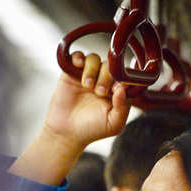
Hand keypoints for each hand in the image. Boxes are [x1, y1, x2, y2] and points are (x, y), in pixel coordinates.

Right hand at [9, 52, 130, 185]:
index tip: (116, 89)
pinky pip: (77, 57)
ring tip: (87, 86)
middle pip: (109, 66)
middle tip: (99, 92)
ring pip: (94, 59)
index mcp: (117, 92)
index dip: (122, 79)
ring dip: (92, 70)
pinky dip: (78, 58)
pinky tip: (78, 66)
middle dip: (106, 77)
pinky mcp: (72, 73)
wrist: (66, 132)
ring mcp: (88, 76)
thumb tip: (124, 88)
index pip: (124, 76)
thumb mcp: (114, 124)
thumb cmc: (92, 130)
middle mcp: (104, 81)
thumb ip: (123, 107)